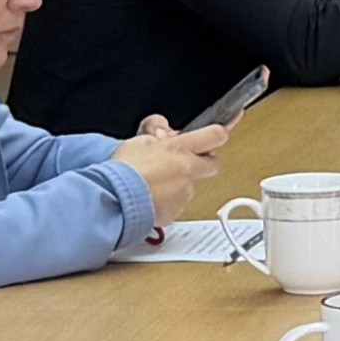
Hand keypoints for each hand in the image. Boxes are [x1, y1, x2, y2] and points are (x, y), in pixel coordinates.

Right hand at [116, 116, 234, 218]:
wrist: (116, 201)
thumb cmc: (123, 171)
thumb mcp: (138, 140)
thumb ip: (156, 132)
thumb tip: (164, 135)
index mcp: (180, 149)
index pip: (215, 135)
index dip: (219, 132)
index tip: (224, 128)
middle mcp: (188, 171)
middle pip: (213, 163)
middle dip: (202, 161)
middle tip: (184, 160)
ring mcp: (185, 193)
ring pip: (192, 185)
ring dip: (180, 183)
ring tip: (155, 182)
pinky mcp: (176, 212)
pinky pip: (178, 204)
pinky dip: (168, 201)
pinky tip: (151, 197)